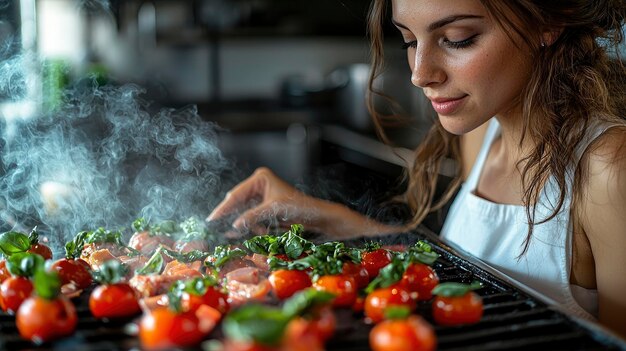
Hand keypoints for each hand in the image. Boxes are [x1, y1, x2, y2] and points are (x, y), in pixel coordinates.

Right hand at [207, 168, 405, 237]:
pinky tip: (258, 231)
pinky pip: (254, 219)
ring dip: (247, 225)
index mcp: (260, 177)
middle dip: (234, 218)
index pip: (235, 194)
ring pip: (245, 213)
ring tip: (249, 231)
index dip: (222, 209)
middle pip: (238, 203)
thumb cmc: (301, 208)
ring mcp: (263, 196)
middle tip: (220, 231)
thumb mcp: (275, 211)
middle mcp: (260, 184)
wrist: (321, 216)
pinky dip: (254, 227)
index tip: (211, 221)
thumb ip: (253, 216)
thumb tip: (235, 225)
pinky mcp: (268, 208)